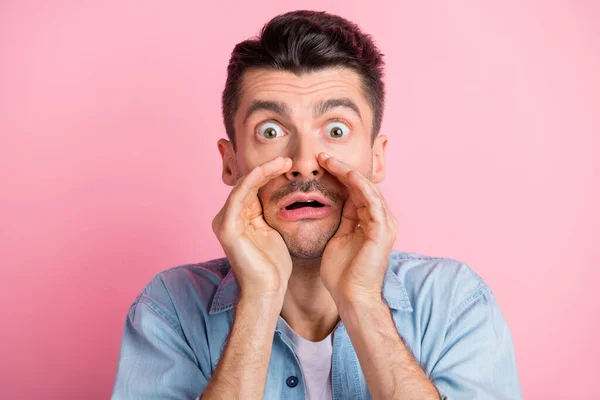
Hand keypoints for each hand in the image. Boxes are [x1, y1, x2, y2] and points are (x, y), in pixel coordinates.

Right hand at [212, 157, 292, 298]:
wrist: (269, 290)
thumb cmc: (274, 265)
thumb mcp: (274, 230)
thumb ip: (271, 211)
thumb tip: (283, 191)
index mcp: (239, 217)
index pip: (253, 187)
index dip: (269, 172)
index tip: (290, 164)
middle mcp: (228, 216)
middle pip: (247, 183)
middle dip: (268, 168)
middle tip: (288, 159)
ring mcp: (224, 221)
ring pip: (244, 185)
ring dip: (264, 170)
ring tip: (284, 162)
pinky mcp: (226, 227)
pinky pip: (240, 195)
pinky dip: (254, 180)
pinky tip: (269, 170)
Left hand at [317, 153, 397, 304]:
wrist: (351, 298)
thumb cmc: (342, 274)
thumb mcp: (338, 238)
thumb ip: (342, 220)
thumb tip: (336, 200)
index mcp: (371, 222)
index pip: (355, 191)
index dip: (339, 176)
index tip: (320, 164)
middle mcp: (381, 219)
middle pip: (361, 186)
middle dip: (341, 169)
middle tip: (322, 155)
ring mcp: (385, 223)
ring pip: (366, 188)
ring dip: (347, 172)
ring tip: (328, 160)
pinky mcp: (383, 229)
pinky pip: (371, 200)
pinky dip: (358, 185)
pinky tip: (344, 173)